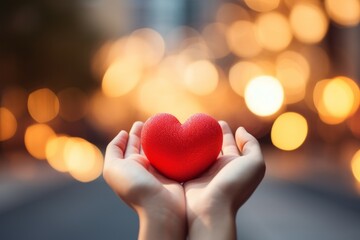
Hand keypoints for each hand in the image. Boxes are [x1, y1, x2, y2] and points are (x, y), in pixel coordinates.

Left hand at [103, 122, 185, 239]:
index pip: (128, 146)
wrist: (160, 208)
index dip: (132, 134)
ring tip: (163, 127)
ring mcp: (158, 172)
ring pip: (158, 151)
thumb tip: (123, 134)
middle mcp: (142, 169)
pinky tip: (177, 140)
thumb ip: (113, 150)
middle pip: (143, 147)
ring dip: (160, 139)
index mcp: (128, 167)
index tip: (140, 122)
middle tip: (152, 121)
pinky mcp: (173, 175)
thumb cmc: (135, 187)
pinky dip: (174, 148)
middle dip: (145, 133)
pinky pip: (173, 157)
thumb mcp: (113, 168)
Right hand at [184, 121, 264, 239]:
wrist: (212, 208)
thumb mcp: (255, 164)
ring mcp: (203, 174)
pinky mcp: (188, 178)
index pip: (230, 144)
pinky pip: (184, 162)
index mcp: (234, 165)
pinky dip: (181, 153)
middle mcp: (218, 169)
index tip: (218, 121)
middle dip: (209, 135)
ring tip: (187, 130)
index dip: (226, 132)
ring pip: (198, 153)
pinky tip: (177, 143)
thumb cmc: (235, 186)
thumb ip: (251, 145)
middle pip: (213, 147)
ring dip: (193, 142)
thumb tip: (241, 130)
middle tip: (201, 122)